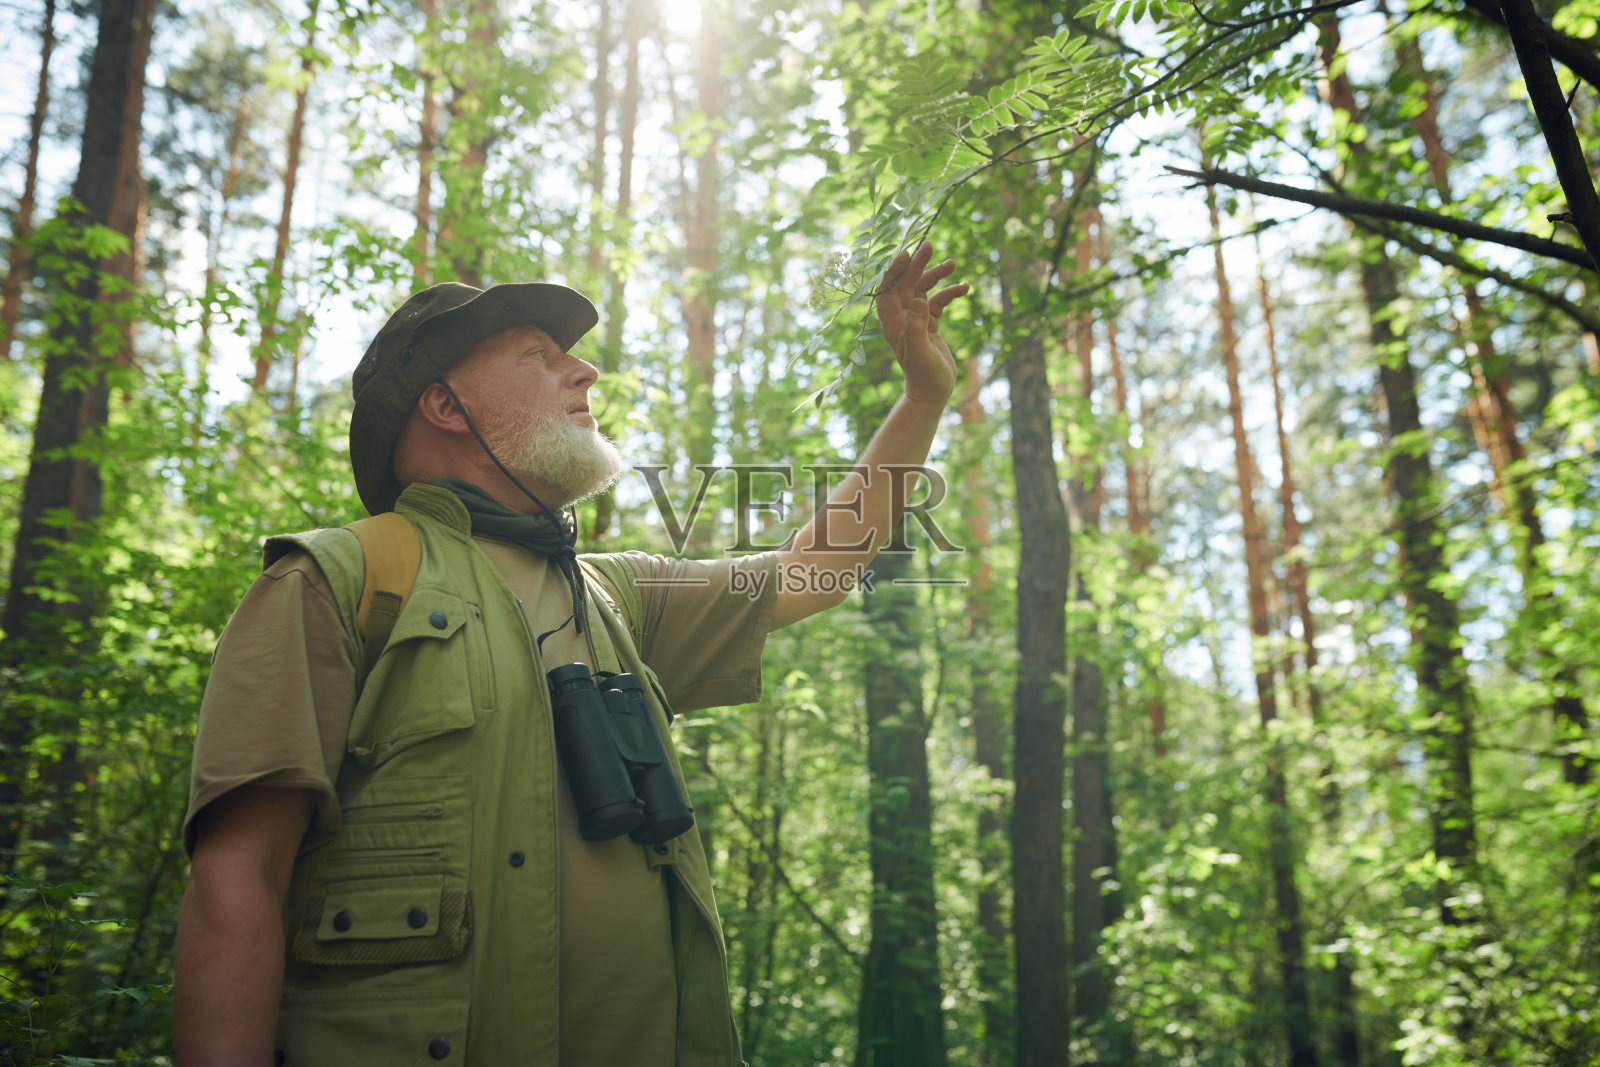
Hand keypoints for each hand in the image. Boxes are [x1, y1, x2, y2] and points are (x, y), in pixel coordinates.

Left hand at [875, 240, 969, 404]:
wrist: (934, 393)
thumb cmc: (924, 376)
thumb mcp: (919, 351)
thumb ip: (916, 325)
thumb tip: (918, 299)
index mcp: (892, 323)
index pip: (887, 290)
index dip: (894, 271)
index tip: (907, 254)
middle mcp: (901, 318)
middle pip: (906, 284)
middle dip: (917, 265)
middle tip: (930, 246)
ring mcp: (916, 320)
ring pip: (923, 290)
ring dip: (936, 276)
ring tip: (953, 264)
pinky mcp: (930, 325)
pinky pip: (938, 302)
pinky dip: (950, 293)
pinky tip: (965, 287)